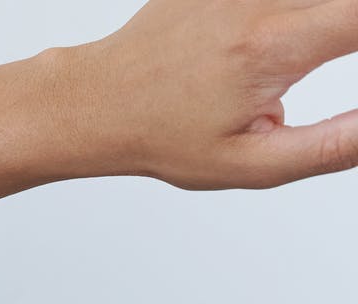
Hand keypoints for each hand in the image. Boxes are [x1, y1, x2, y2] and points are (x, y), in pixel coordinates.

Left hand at [73, 0, 357, 189]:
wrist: (96, 102)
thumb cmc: (162, 137)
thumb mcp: (252, 163)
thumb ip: (333, 145)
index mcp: (272, 46)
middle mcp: (256, 1)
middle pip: (342, 2)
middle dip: (351, 28)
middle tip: (297, 78)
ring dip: (321, 21)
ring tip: (263, 75)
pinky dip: (287, 13)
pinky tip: (254, 51)